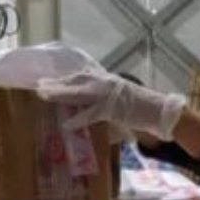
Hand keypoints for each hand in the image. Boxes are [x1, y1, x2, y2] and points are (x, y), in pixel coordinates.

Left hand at [39, 69, 186, 140]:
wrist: (160, 111)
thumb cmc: (141, 111)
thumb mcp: (119, 104)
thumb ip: (102, 107)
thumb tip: (88, 115)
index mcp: (107, 81)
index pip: (81, 76)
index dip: (64, 78)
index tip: (48, 78)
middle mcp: (106, 83)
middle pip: (76, 80)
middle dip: (57, 83)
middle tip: (39, 85)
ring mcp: (110, 94)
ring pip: (80, 92)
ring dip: (61, 93)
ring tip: (45, 95)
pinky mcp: (114, 108)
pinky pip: (93, 113)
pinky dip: (80, 118)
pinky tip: (67, 123)